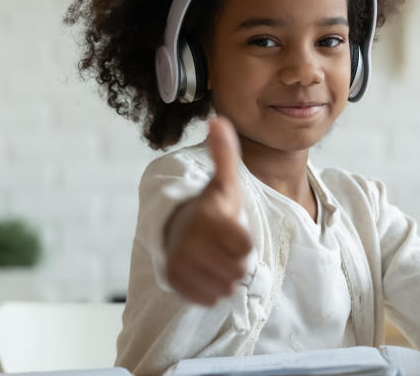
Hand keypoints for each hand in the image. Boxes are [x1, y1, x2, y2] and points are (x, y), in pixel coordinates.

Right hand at [163, 116, 252, 304]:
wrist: (174, 228)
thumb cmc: (209, 206)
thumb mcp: (223, 182)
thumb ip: (225, 154)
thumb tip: (218, 120)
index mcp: (207, 216)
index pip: (245, 248)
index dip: (245, 243)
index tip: (235, 234)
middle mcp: (190, 241)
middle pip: (238, 270)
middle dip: (237, 262)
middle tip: (226, 248)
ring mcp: (180, 263)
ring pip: (225, 287)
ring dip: (226, 277)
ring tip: (217, 259)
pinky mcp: (174, 281)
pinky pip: (209, 298)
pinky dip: (212, 289)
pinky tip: (207, 272)